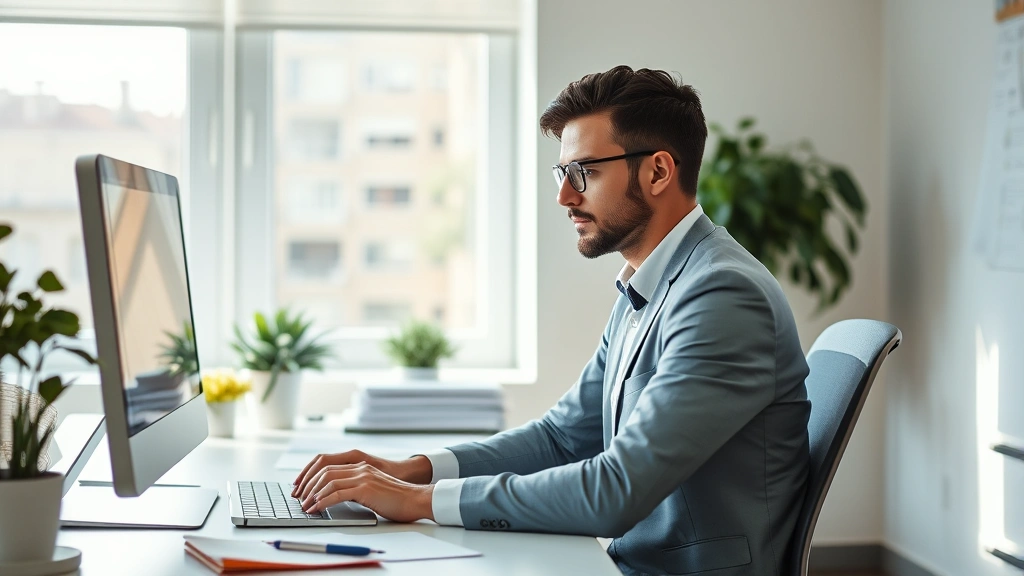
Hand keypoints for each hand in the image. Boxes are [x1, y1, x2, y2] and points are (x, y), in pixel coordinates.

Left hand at [292, 450, 431, 497]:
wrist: (416, 499)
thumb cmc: (396, 498)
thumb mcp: (372, 488)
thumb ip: (356, 487)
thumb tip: (335, 496)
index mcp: (361, 465)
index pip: (327, 464)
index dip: (310, 474)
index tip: (300, 486)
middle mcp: (360, 467)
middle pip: (324, 471)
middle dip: (307, 485)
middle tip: (299, 498)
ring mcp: (363, 476)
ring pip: (328, 481)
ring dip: (313, 495)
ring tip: (305, 506)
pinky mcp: (365, 488)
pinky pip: (337, 493)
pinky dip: (323, 501)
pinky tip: (317, 508)